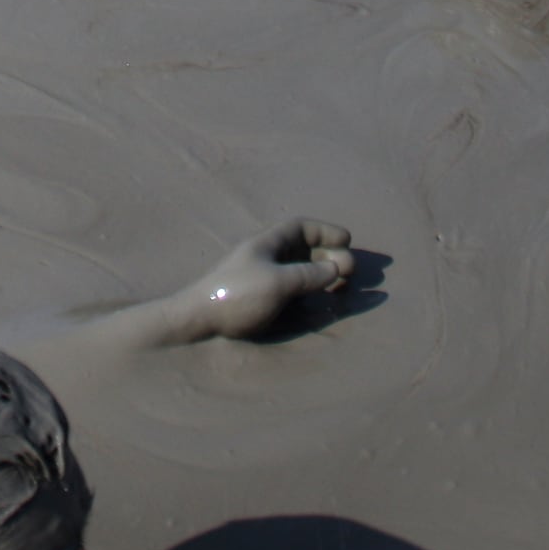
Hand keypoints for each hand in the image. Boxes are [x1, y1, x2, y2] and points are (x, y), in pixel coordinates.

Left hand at [164, 219, 357, 345]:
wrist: (197, 321)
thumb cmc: (236, 296)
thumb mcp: (277, 282)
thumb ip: (308, 274)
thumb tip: (336, 267)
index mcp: (266, 244)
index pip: (299, 228)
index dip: (325, 231)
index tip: (347, 240)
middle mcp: (265, 258)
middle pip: (303, 249)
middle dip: (329, 256)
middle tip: (351, 270)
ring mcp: (262, 280)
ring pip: (299, 270)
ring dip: (322, 274)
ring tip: (341, 286)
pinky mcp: (259, 301)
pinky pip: (292, 290)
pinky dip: (309, 290)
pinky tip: (319, 300)